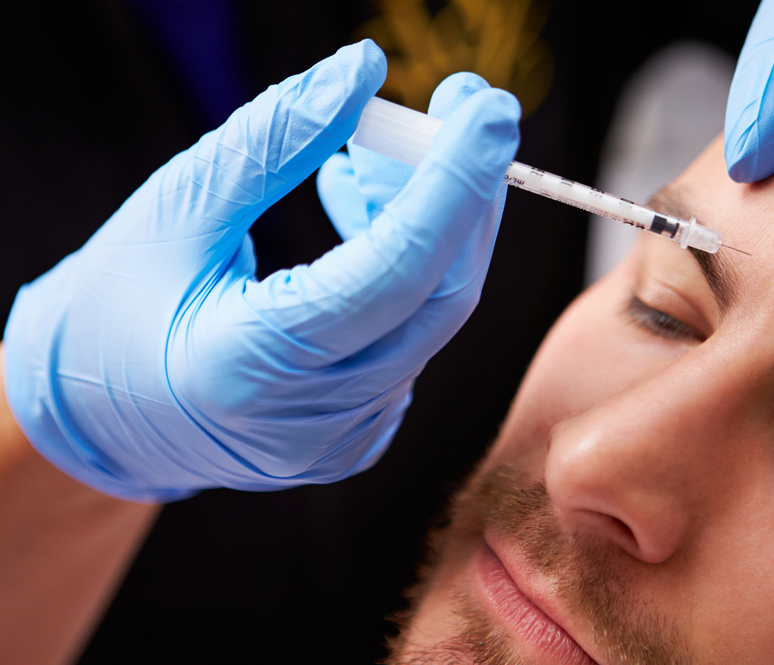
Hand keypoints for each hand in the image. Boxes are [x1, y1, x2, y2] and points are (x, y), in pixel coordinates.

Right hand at [2, 41, 520, 500]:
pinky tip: (363, 231)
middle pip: (438, 296)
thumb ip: (274, 139)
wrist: (101, 418)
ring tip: (363, 172)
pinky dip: (407, 272)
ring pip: (430, 316)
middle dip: (464, 192)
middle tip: (461, 110)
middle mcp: (311, 420)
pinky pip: (410, 341)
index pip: (392, 271)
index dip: (453, 184)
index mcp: (250, 365)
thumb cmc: (115, 306)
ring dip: (428, 227)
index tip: (489, 110)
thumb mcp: (178, 206)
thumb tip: (362, 71)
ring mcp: (341, 439)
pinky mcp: (356, 439)